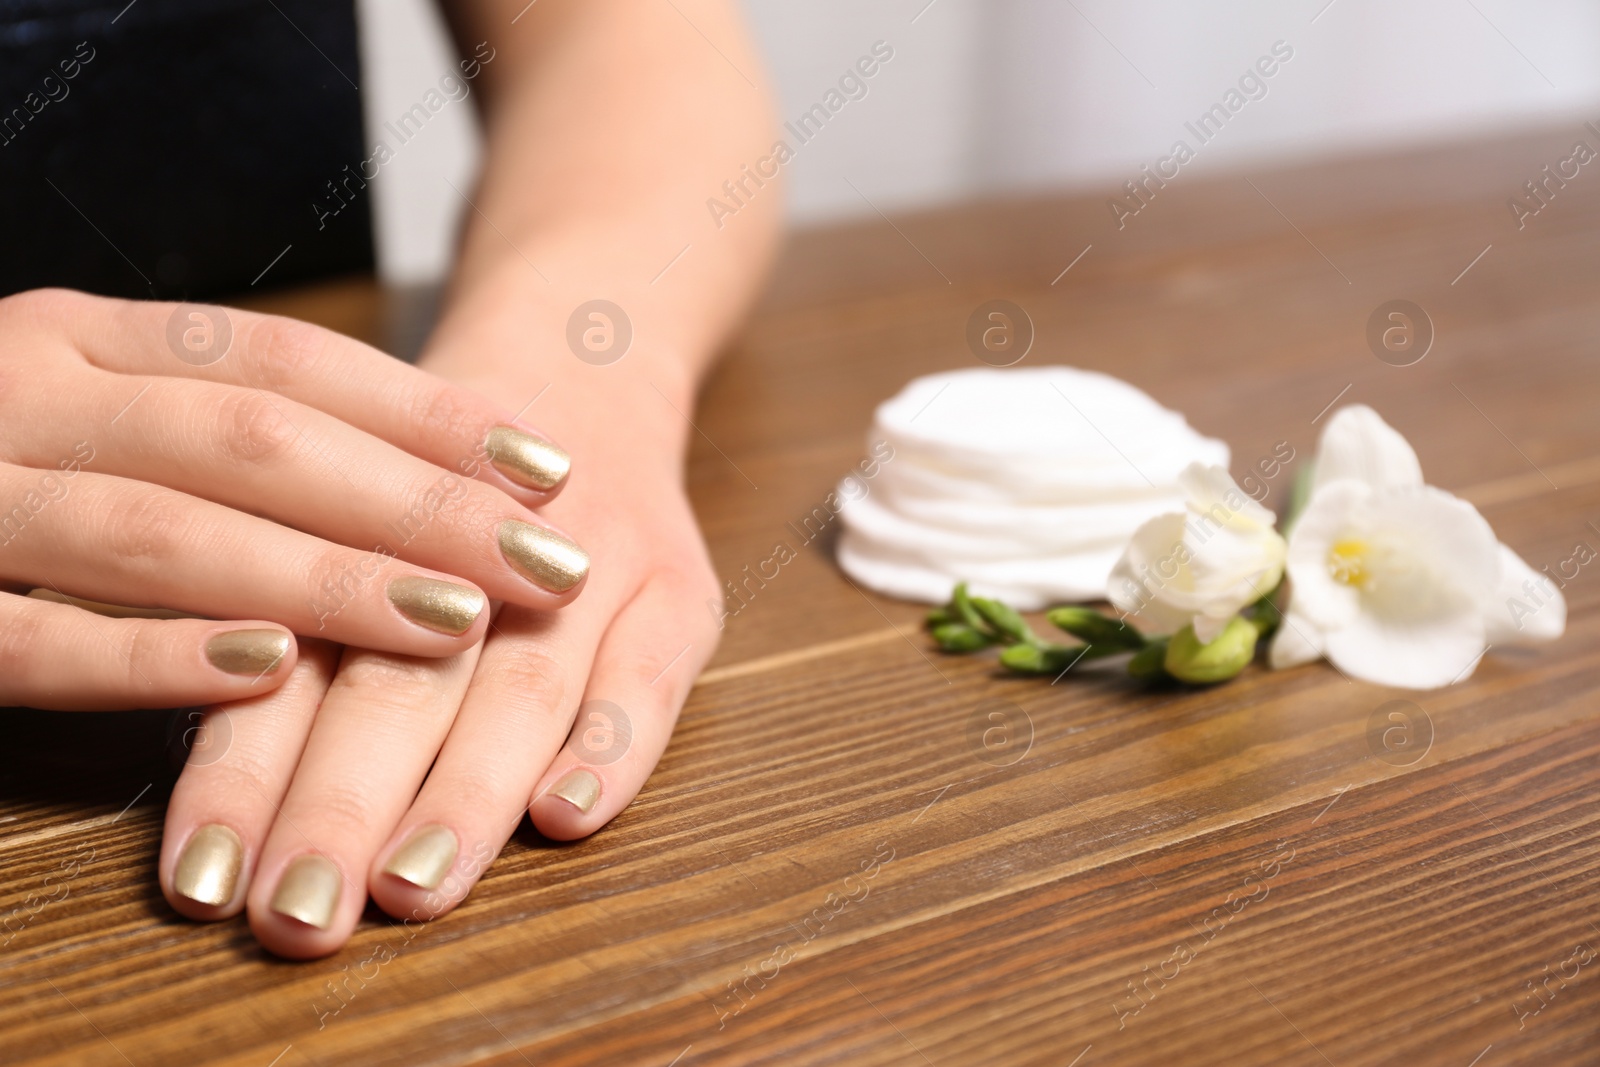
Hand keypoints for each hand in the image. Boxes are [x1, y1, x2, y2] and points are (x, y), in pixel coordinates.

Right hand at [0, 289, 588, 709]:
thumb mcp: (88, 409)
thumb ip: (207, 430)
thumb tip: (409, 480)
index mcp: (80, 338)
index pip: (287, 364)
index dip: (427, 415)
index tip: (549, 465)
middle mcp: (22, 387)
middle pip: (256, 441)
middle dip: (416, 503)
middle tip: (548, 559)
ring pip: (163, 527)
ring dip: (322, 576)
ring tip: (454, 616)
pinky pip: (31, 631)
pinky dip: (147, 652)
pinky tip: (264, 669)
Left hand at [159, 365, 722, 956]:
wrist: (580, 354)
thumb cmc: (437, 480)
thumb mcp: (349, 519)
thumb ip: (283, 632)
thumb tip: (209, 794)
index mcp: (365, 529)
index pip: (292, 666)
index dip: (245, 776)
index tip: (207, 883)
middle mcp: (476, 548)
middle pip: (401, 680)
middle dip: (344, 804)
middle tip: (300, 915)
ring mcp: (591, 561)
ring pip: (522, 681)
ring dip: (466, 789)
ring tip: (413, 888)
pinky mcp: (678, 582)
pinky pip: (653, 671)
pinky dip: (614, 746)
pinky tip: (567, 816)